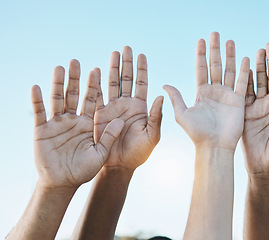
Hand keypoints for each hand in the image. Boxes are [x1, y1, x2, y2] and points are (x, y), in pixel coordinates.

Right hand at [32, 60, 123, 188]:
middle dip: (76, 78)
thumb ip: (110, 137)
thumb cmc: (85, 171)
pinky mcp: (42, 130)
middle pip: (75, 94)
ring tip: (59, 68)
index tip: (98, 69)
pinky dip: (38, 100)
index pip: (93, 99)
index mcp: (90, 122)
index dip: (94, 85)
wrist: (64, 183)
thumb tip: (121, 121)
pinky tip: (37, 87)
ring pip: (58, 99)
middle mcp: (74, 119)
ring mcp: (57, 123)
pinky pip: (40, 113)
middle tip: (76, 61)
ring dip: (58, 84)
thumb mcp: (102, 154)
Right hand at [94, 47, 163, 170]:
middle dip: (127, 63)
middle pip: (127, 79)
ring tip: (113, 53)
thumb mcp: (152, 135)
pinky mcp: (99, 114)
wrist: (119, 166)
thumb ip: (157, 116)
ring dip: (113, 68)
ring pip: (112, 84)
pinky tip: (96, 70)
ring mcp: (112, 108)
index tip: (141, 54)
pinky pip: (98, 96)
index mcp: (141, 108)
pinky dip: (96, 84)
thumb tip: (162, 95)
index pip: (142, 84)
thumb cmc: (139, 154)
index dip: (142, 69)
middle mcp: (127, 104)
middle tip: (126, 47)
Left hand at [164, 32, 249, 150]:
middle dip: (215, 50)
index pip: (201, 68)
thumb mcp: (182, 115)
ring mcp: (227, 95)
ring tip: (230, 41)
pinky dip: (245, 71)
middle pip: (215, 66)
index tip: (201, 40)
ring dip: (230, 56)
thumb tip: (164, 84)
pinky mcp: (239, 101)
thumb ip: (176, 98)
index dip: (201, 54)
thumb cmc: (196, 134)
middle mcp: (215, 92)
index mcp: (201, 93)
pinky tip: (246, 58)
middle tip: (215, 34)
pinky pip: (243, 83)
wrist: (214, 147)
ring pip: (230, 71)